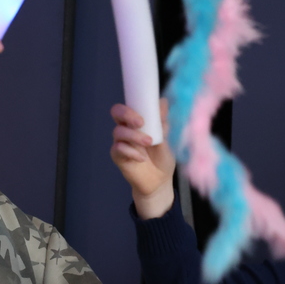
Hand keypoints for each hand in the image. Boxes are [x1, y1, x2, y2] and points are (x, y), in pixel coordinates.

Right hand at [110, 99, 175, 218]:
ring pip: (118, 131)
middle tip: (141, 123)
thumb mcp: (168, 139)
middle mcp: (127, 129)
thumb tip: (163, 102)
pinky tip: (142, 158)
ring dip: (134, 136)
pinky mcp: (118, 156)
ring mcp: (121, 142)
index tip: (146, 107)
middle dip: (127, 114)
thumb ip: (162, 123)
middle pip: (116, 112)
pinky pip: (118, 148)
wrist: (160, 182)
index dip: (133, 102)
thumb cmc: (163, 158)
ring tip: (149, 143)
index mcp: (138, 122)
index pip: (130, 105)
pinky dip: (131, 152)